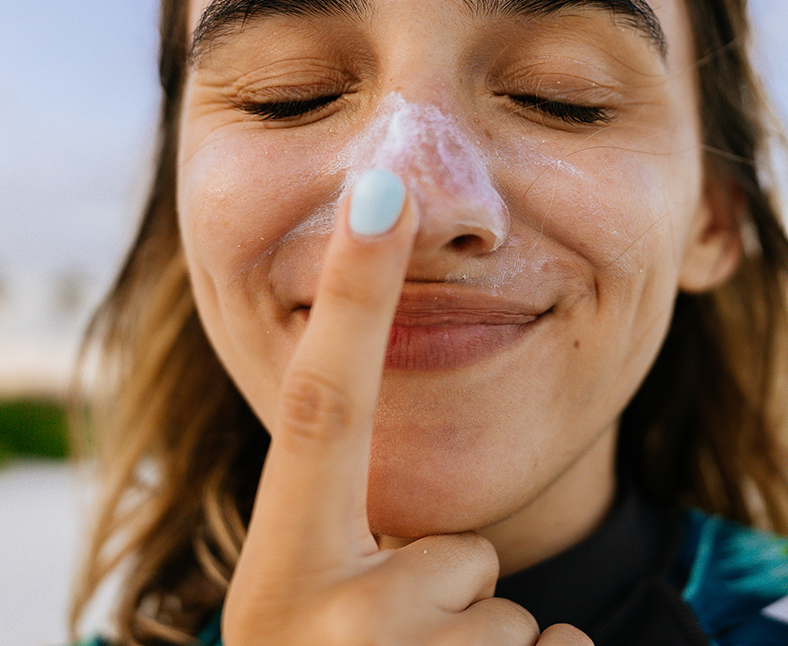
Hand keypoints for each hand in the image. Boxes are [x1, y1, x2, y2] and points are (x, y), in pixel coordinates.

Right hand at [222, 169, 591, 644]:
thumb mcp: (304, 618)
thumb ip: (348, 547)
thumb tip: (434, 507)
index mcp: (274, 574)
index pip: (320, 411)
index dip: (348, 297)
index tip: (380, 186)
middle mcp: (309, 619)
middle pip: (465, 558)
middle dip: (459, 607)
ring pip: (513, 623)